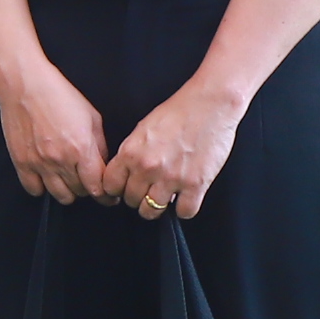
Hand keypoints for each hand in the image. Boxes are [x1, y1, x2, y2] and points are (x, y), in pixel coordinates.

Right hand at [0, 51, 113, 204]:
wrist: (25, 84)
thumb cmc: (59, 95)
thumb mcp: (92, 118)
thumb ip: (99, 146)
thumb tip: (101, 165)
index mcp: (82, 149)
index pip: (99, 187)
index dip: (107, 195)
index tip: (109, 195)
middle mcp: (60, 160)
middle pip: (81, 192)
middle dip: (89, 189)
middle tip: (89, 182)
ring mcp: (38, 163)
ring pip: (60, 195)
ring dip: (69, 191)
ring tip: (70, 181)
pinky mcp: (21, 161)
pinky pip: (34, 189)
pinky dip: (43, 188)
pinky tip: (47, 178)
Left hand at [99, 78, 243, 221]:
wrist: (209, 106)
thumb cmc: (177, 113)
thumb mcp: (142, 130)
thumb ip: (131, 153)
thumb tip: (125, 173)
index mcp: (130, 153)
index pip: (110, 186)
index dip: (116, 190)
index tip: (123, 190)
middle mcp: (148, 168)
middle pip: (131, 200)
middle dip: (136, 198)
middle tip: (146, 192)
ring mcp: (172, 178)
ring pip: (152, 210)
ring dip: (156, 207)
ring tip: (163, 198)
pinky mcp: (196, 184)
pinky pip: (185, 212)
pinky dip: (184, 209)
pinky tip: (185, 199)